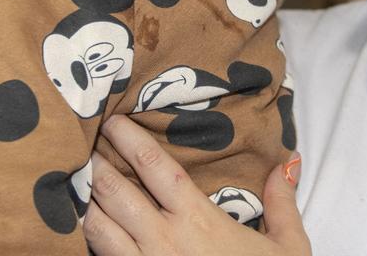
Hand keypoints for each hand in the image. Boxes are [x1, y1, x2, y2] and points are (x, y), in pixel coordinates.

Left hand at [83, 116, 310, 255]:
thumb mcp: (288, 246)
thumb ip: (282, 203)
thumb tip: (287, 163)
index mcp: (199, 220)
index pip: (157, 168)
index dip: (132, 141)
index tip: (115, 122)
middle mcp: (164, 241)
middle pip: (115, 193)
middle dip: (96, 166)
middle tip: (86, 146)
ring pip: (96, 227)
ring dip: (85, 202)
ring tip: (79, 183)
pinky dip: (89, 239)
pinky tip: (86, 226)